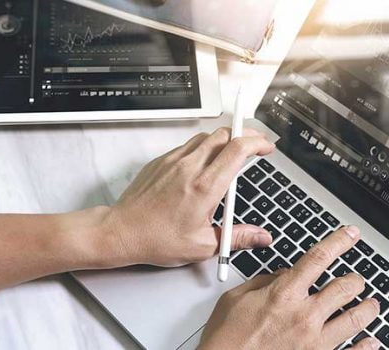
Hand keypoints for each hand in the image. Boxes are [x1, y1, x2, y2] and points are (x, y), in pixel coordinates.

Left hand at [101, 128, 275, 266]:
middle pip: (224, 134)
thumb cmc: (157, 239)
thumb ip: (238, 237)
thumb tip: (261, 237)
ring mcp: (172, 162)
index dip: (257, 142)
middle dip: (244, 135)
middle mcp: (189, 168)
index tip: (266, 148)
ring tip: (230, 154)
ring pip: (204, 137)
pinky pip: (186, 146)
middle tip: (253, 145)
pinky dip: (201, 149)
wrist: (122, 232)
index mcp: (204, 187)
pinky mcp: (160, 162)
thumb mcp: (204, 245)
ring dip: (222, 140)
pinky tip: (203, 165)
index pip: (238, 149)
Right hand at [198, 226, 381, 349]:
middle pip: (345, 287)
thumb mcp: (235, 298)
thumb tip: (280, 275)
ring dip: (368, 308)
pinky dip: (367, 346)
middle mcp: (303, 315)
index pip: (318, 258)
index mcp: (283, 294)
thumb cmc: (226, 336)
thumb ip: (262, 282)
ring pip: (357, 319)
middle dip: (355, 279)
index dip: (339, 241)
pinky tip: (372, 340)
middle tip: (356, 279)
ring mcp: (314, 340)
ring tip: (371, 304)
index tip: (350, 234)